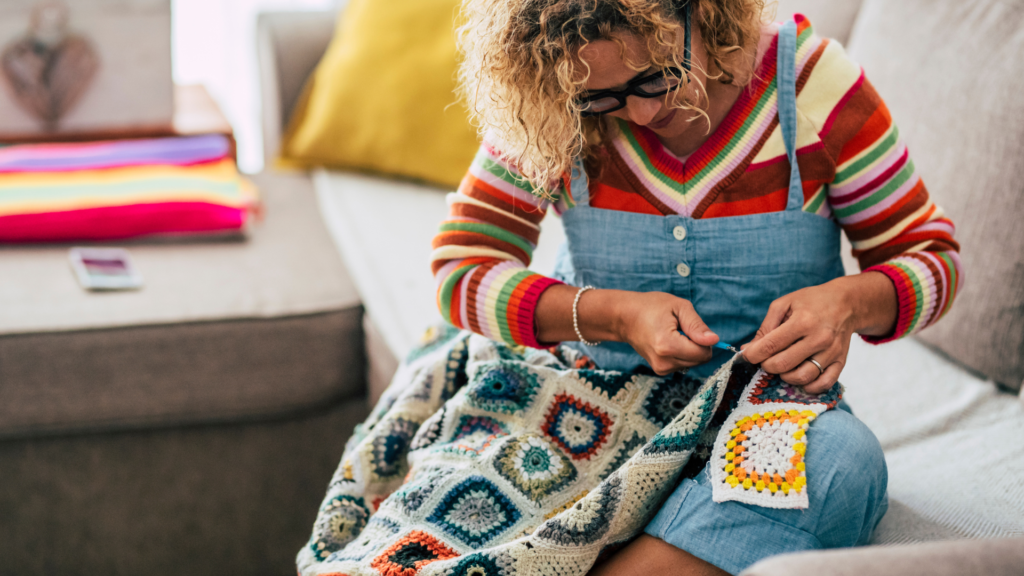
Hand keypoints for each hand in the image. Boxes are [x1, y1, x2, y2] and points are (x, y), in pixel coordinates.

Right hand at [618, 292, 718, 374]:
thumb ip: (697, 325)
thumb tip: (714, 340)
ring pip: (693, 363)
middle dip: (697, 344)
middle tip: (681, 329)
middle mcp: (664, 361)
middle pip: (700, 360)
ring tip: (673, 334)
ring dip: (690, 349)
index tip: (692, 327)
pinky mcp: (660, 370)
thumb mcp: (678, 307)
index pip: (703, 353)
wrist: (625, 317)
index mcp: (668, 345)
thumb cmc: (651, 307)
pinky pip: (683, 364)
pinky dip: (682, 354)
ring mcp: (661, 368)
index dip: (704, 339)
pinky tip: (669, 342)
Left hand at [740, 273, 896, 393]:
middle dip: (767, 366)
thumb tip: (748, 349)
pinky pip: (823, 384)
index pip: (770, 345)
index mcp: (802, 321)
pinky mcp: (841, 362)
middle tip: (765, 360)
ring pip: (802, 377)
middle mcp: (818, 338)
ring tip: (782, 367)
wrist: (846, 303)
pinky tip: (799, 377)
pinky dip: (808, 387)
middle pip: (783, 364)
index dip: (753, 355)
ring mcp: (831, 352)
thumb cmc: (811, 301)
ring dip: (785, 377)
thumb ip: (765, 327)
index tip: (748, 356)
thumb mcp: (784, 304)